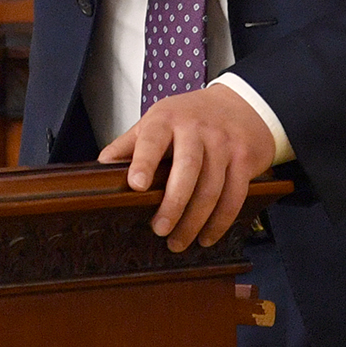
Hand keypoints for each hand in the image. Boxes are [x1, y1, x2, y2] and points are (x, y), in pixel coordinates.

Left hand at [99, 84, 275, 252]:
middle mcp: (197, 128)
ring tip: (178, 242)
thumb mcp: (158, 121)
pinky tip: (207, 236)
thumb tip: (101, 167)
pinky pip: (234, 195)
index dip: (143, 162)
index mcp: (167, 119)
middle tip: (159, 229)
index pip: (152, 140)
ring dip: (195, 220)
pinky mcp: (244, 159)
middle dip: (173, 203)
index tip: (136, 185)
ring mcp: (224, 143)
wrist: (242, 104)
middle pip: (187, 168)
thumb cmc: (192, 116)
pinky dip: (220, 222)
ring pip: (211, 187)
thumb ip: (130, 144)